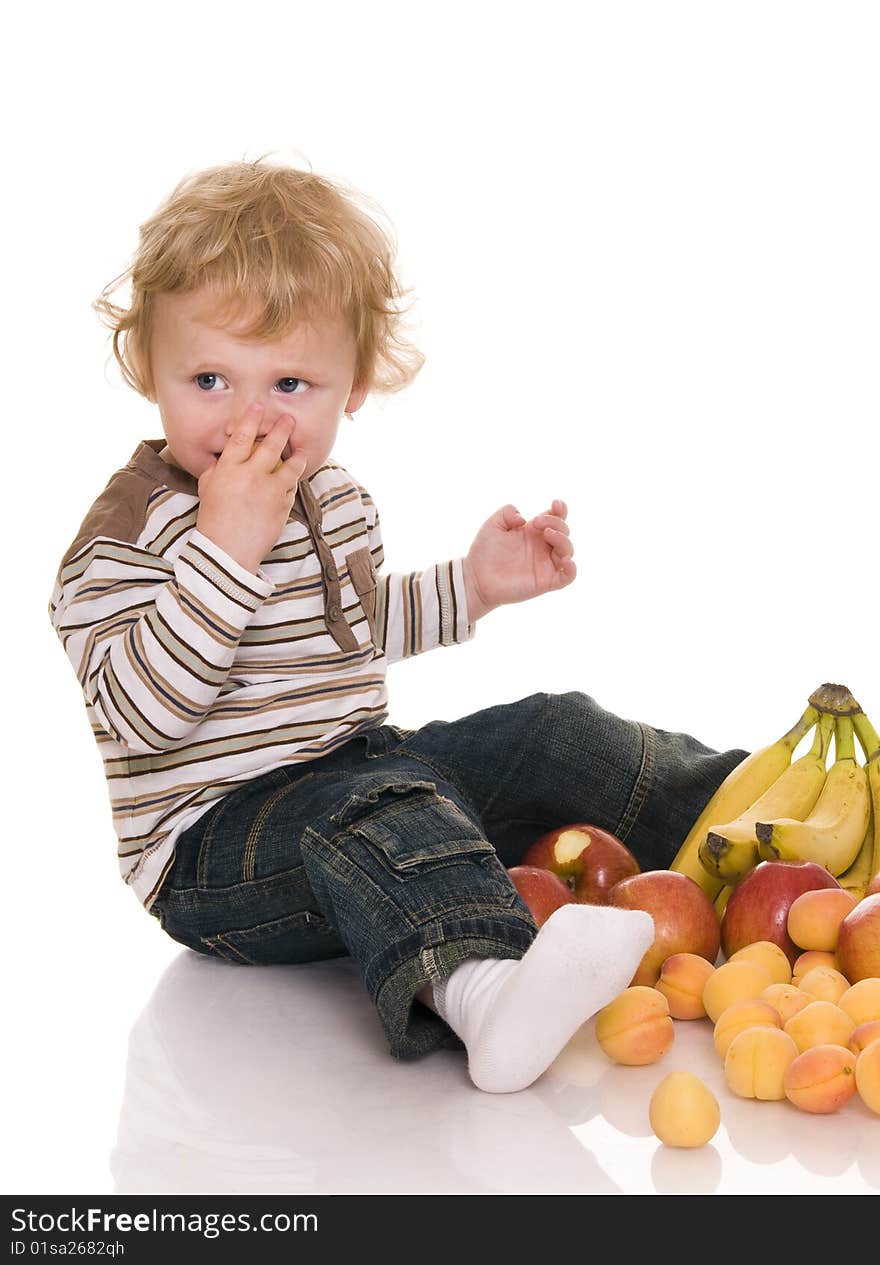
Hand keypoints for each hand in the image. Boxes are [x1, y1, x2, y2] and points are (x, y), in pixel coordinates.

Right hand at [195, 403, 307, 572]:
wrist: (228, 552)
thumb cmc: (213, 521)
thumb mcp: (206, 490)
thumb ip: (216, 471)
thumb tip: (221, 459)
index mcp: (228, 469)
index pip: (242, 436)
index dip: (252, 419)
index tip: (260, 406)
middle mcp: (251, 475)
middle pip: (271, 445)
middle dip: (282, 429)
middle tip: (289, 419)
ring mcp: (270, 490)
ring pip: (290, 465)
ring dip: (297, 453)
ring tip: (301, 447)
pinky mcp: (283, 505)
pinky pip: (292, 486)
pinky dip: (294, 480)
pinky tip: (295, 475)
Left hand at [462, 499, 575, 621]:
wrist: (476, 578)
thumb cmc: (484, 553)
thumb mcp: (493, 524)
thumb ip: (506, 512)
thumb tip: (523, 518)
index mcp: (533, 533)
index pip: (556, 518)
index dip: (560, 510)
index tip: (555, 504)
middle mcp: (542, 548)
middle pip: (564, 531)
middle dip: (555, 522)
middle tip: (536, 523)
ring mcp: (545, 565)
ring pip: (568, 550)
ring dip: (562, 539)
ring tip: (547, 534)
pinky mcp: (546, 582)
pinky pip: (568, 576)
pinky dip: (572, 568)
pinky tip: (565, 560)